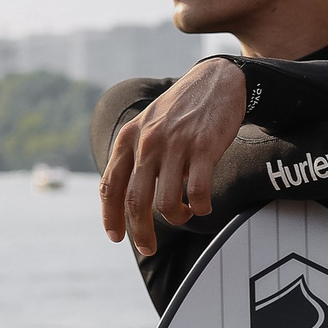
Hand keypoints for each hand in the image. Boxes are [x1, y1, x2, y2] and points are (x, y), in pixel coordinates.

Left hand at [100, 57, 245, 255]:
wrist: (217, 80)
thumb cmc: (182, 110)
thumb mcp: (148, 126)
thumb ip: (136, 157)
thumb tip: (130, 199)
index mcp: (129, 138)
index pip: (111, 186)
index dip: (111, 217)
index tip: (116, 237)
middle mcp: (148, 142)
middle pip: (135, 202)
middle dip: (140, 233)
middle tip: (148, 248)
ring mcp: (175, 144)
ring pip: (166, 202)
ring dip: (176, 218)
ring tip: (185, 213)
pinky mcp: (204, 147)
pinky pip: (198, 192)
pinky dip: (201, 207)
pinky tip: (203, 205)